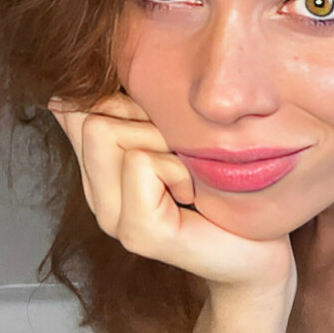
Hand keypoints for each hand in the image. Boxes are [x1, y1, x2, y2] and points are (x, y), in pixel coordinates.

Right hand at [48, 93, 294, 293]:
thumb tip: (81, 80)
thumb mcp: (176, 137)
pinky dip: (177, 168)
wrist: (261, 251)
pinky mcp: (138, 233)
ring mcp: (113, 219)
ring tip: (188, 176)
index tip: (162, 128)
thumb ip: (134, 114)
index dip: (121, 100)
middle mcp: (97, 197)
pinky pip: (141, 162)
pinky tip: (194, 195)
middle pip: (90, 116)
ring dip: (163, 142)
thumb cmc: (227, 188)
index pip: (72, 109)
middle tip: (182, 155)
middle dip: (145, 119)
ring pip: (107, 132)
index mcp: (99, 173)